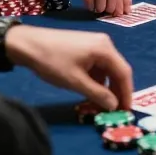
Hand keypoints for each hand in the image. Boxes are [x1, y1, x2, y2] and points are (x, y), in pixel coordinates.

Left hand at [6, 25, 133, 110]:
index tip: (126, 110)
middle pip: (117, 70)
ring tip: (101, 104)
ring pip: (107, 69)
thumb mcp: (75, 81)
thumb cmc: (53, 62)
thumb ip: (97, 94)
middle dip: (117, 91)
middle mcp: (104, 43)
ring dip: (106, 86)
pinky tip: (90, 91)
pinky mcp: (85, 46)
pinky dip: (97, 79)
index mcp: (105, 49)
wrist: (28, 44)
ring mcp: (95, 43)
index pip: (124, 73)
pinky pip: (98, 65)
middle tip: (115, 110)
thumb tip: (114, 106)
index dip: (127, 93)